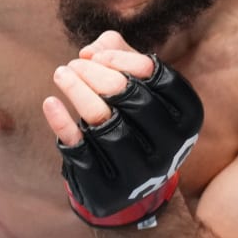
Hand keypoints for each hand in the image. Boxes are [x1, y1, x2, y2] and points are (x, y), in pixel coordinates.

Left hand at [43, 31, 203, 228]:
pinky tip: (50, 102)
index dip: (127, 59)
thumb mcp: (137, 89)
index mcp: (186, 119)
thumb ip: (119, 56)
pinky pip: (80, 150)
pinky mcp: (106, 188)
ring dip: (78, 92)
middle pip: (132, 98)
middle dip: (97, 73)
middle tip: (73, 63)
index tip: (98, 53)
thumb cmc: (132, 124)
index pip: (162, 79)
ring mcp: (140, 171)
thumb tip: (92, 50)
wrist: (126, 187)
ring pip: (105, 123)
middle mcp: (170, 147)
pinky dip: (62, 123)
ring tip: (61, 73)